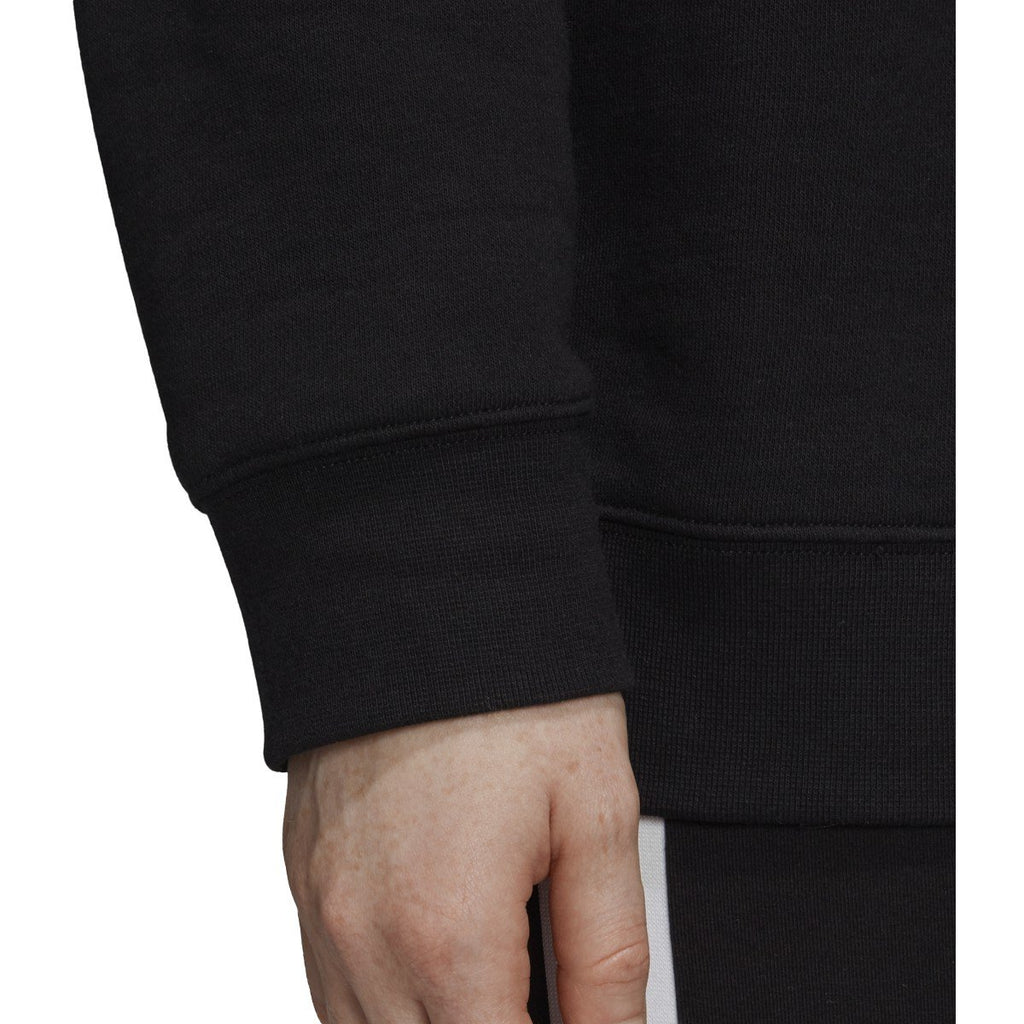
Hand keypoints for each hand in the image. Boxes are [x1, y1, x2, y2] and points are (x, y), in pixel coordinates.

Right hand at [282, 691, 647, 1022]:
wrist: (425, 593)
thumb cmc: (515, 694)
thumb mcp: (596, 818)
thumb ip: (607, 959)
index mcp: (448, 935)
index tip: (568, 1019)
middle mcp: (362, 938)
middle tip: (537, 993)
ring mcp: (317, 907)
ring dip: (432, 1022)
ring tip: (493, 980)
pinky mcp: (301, 871)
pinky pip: (330, 983)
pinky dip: (382, 999)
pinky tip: (432, 959)